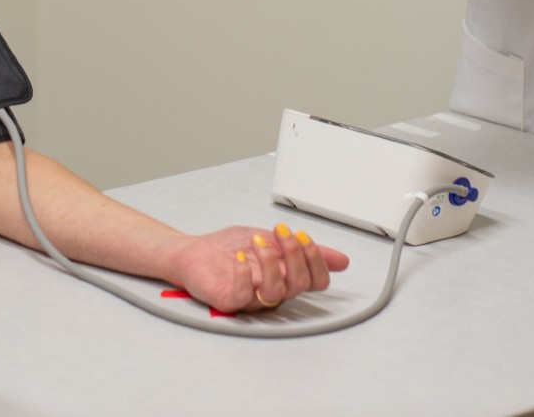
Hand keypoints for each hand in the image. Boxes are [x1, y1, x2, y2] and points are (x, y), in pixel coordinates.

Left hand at [167, 223, 348, 312]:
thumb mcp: (272, 241)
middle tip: (282, 232)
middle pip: (300, 284)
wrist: (191, 253)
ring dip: (271, 261)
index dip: (316, 259)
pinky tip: (240, 259)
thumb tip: (341, 260)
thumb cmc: (229, 249)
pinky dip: (244, 275)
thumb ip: (302, 249)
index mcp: (286, 278)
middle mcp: (272, 291)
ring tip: (258, 241)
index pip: (317, 281)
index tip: (302, 235)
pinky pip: (242, 295)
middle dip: (295, 253)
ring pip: (276, 292)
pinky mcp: (228, 301)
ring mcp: (251, 298)